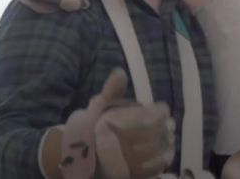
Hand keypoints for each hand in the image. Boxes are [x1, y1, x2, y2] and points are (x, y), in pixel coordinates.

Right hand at [56, 69, 175, 178]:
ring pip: (163, 148)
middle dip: (165, 125)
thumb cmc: (88, 128)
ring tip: (164, 137)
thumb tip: (120, 71)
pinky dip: (163, 158)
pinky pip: (158, 166)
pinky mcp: (135, 174)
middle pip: (162, 131)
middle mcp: (133, 143)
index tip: (158, 109)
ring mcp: (135, 161)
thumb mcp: (98, 106)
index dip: (160, 110)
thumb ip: (112, 90)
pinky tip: (162, 152)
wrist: (73, 156)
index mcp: (126, 123)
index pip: (158, 114)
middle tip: (163, 123)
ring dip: (166, 141)